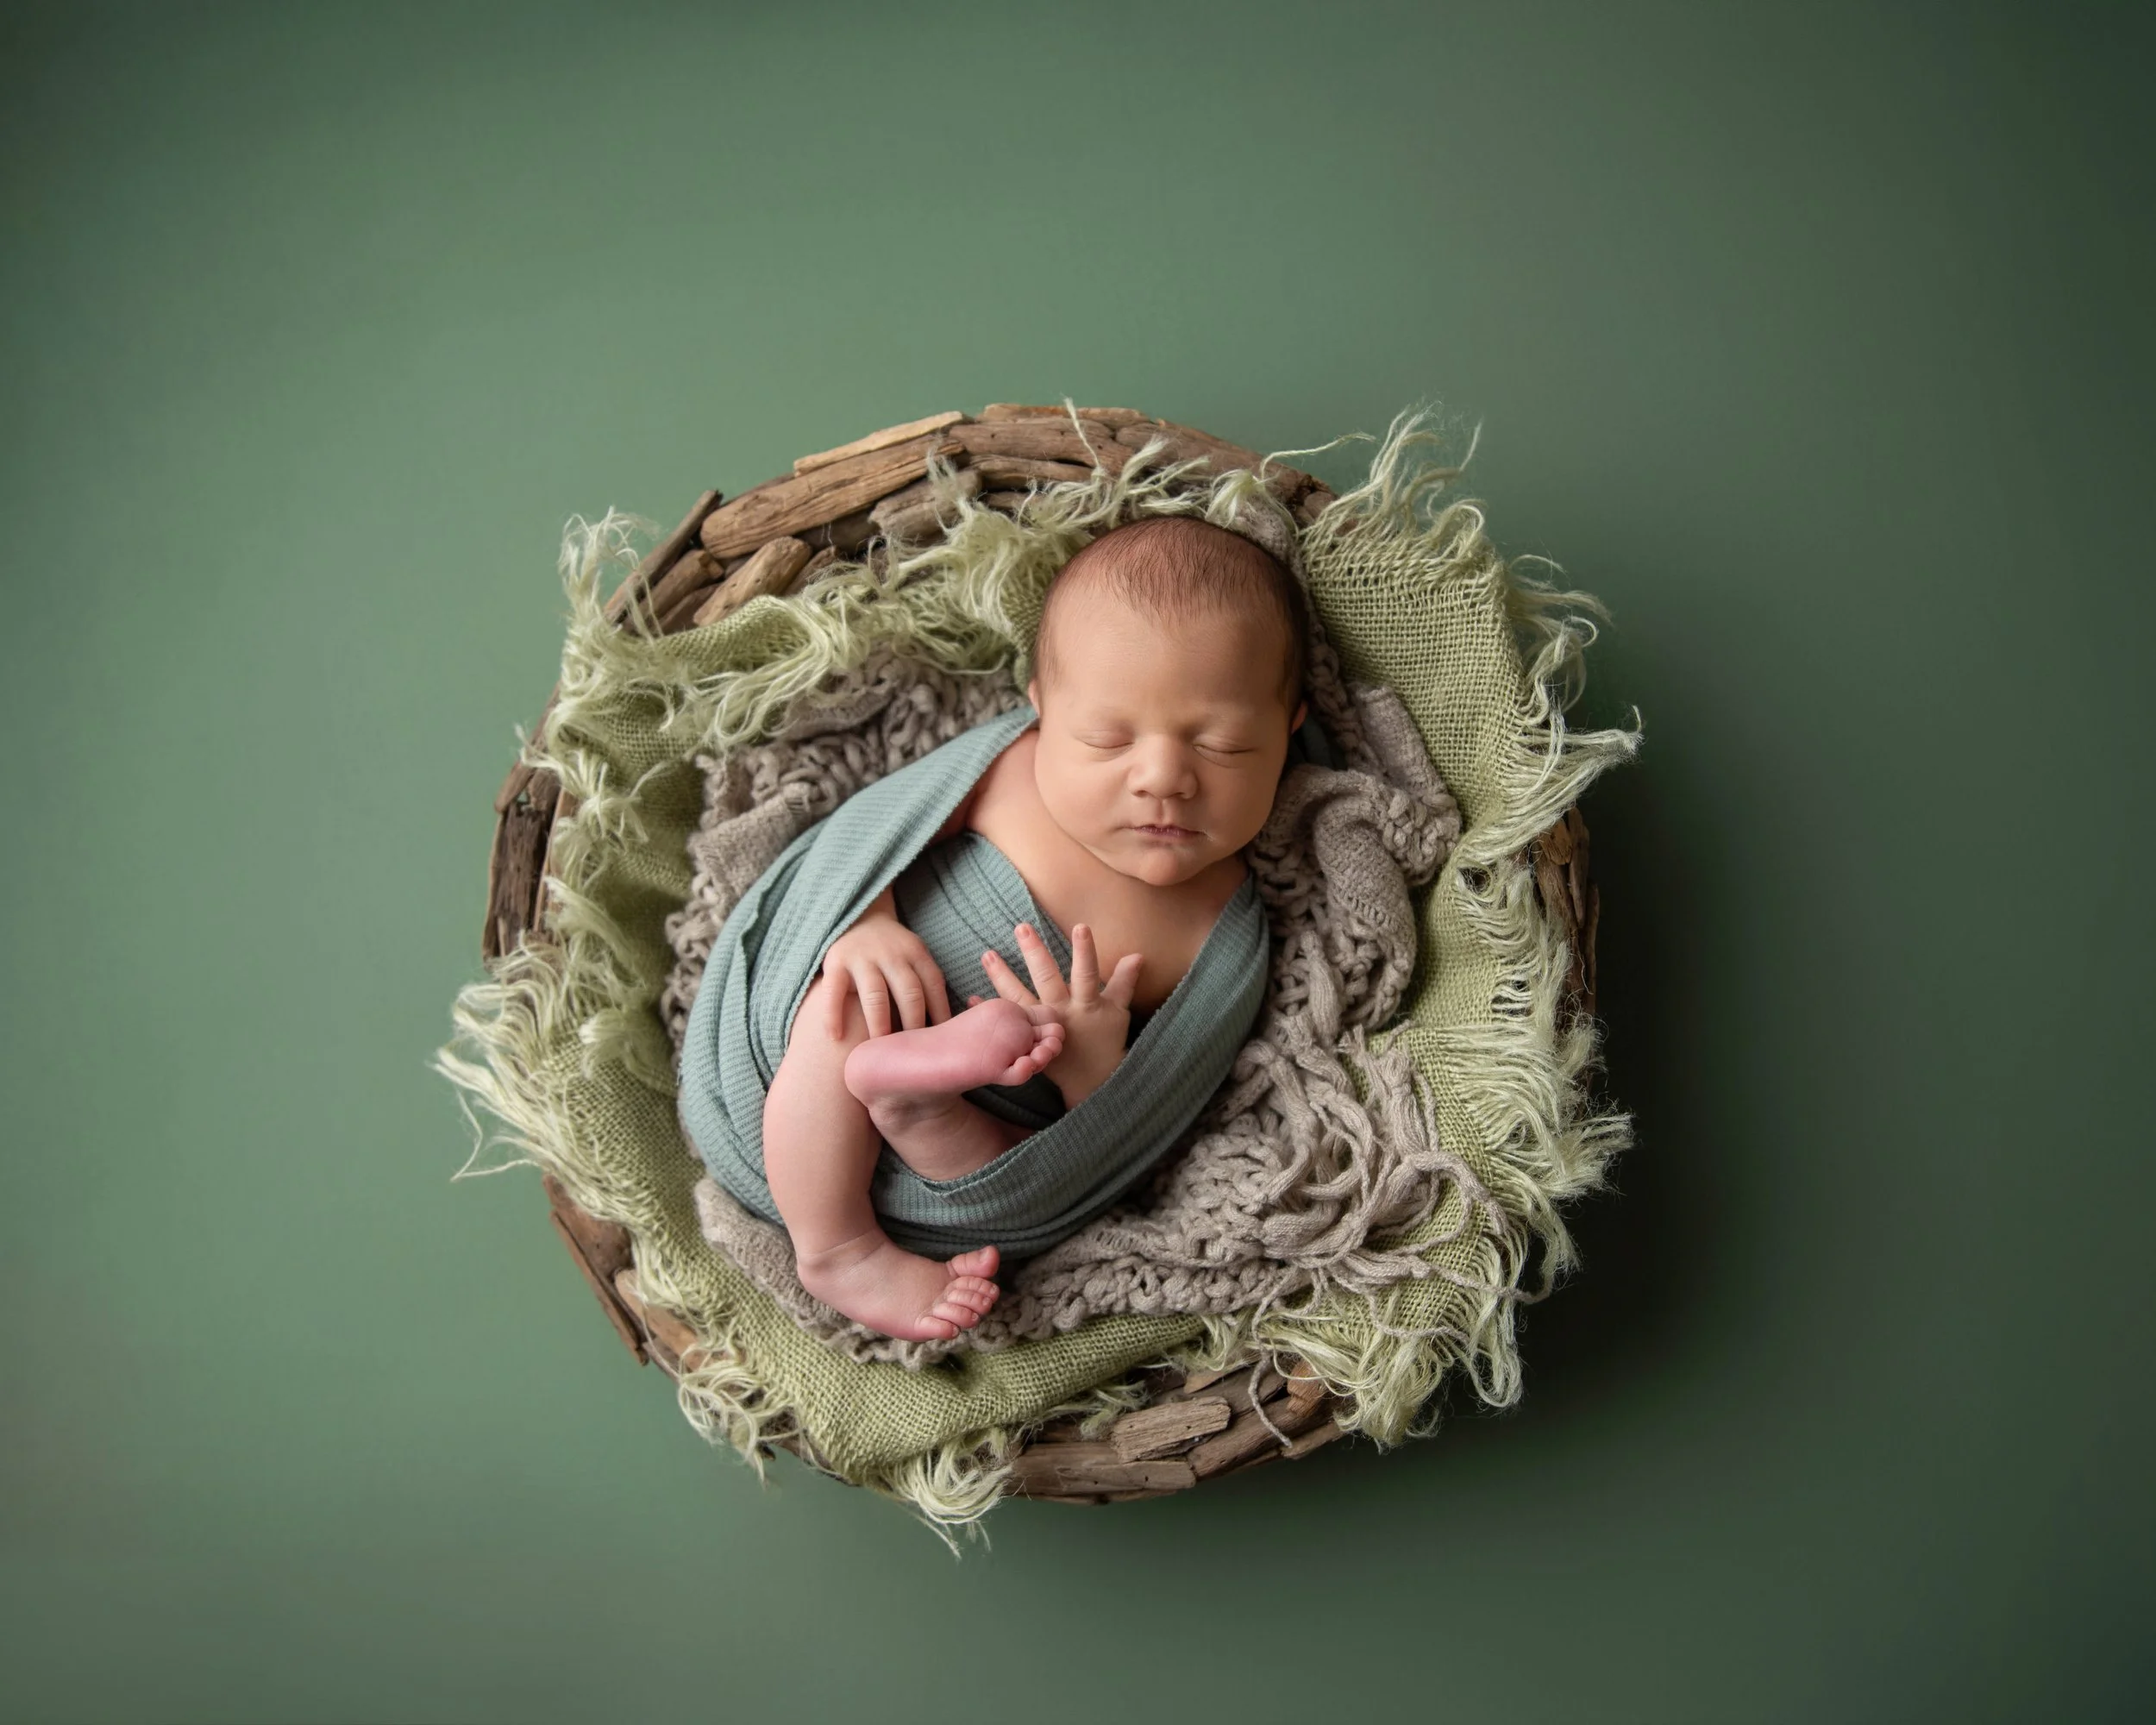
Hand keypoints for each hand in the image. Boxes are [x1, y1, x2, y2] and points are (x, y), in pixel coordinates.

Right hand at [821, 891, 950, 1036]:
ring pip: (875, 995)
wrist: (857, 917)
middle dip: (913, 1025)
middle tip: (912, 1055)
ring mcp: (863, 956)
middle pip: (909, 992)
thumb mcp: (914, 957)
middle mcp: (892, 954)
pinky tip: (836, 1038)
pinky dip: (833, 1015)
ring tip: (879, 1050)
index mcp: (916, 953)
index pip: (934, 985)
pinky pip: (833, 992)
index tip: (942, 1043)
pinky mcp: (836, 961)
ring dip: (879, 1024)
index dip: (940, 1014)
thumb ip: (927, 982)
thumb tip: (947, 1027)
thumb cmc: (892, 952)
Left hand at [977, 922, 1141, 1106]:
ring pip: (1020, 998)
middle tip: (1021, 927)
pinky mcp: (1028, 1040)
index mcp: (1086, 1004)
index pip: (1087, 973)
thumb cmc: (1106, 1041)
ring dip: (1002, 976)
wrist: (1091, 1082)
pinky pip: (1005, 1025)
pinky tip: (970, 997)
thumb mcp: (1118, 1011)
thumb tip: (1137, 955)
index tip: (1080, 926)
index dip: (1085, 952)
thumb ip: (1124, 982)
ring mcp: (1042, 1027)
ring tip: (987, 954)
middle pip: (1047, 979)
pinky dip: (989, 1009)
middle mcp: (1062, 1013)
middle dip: (1035, 953)